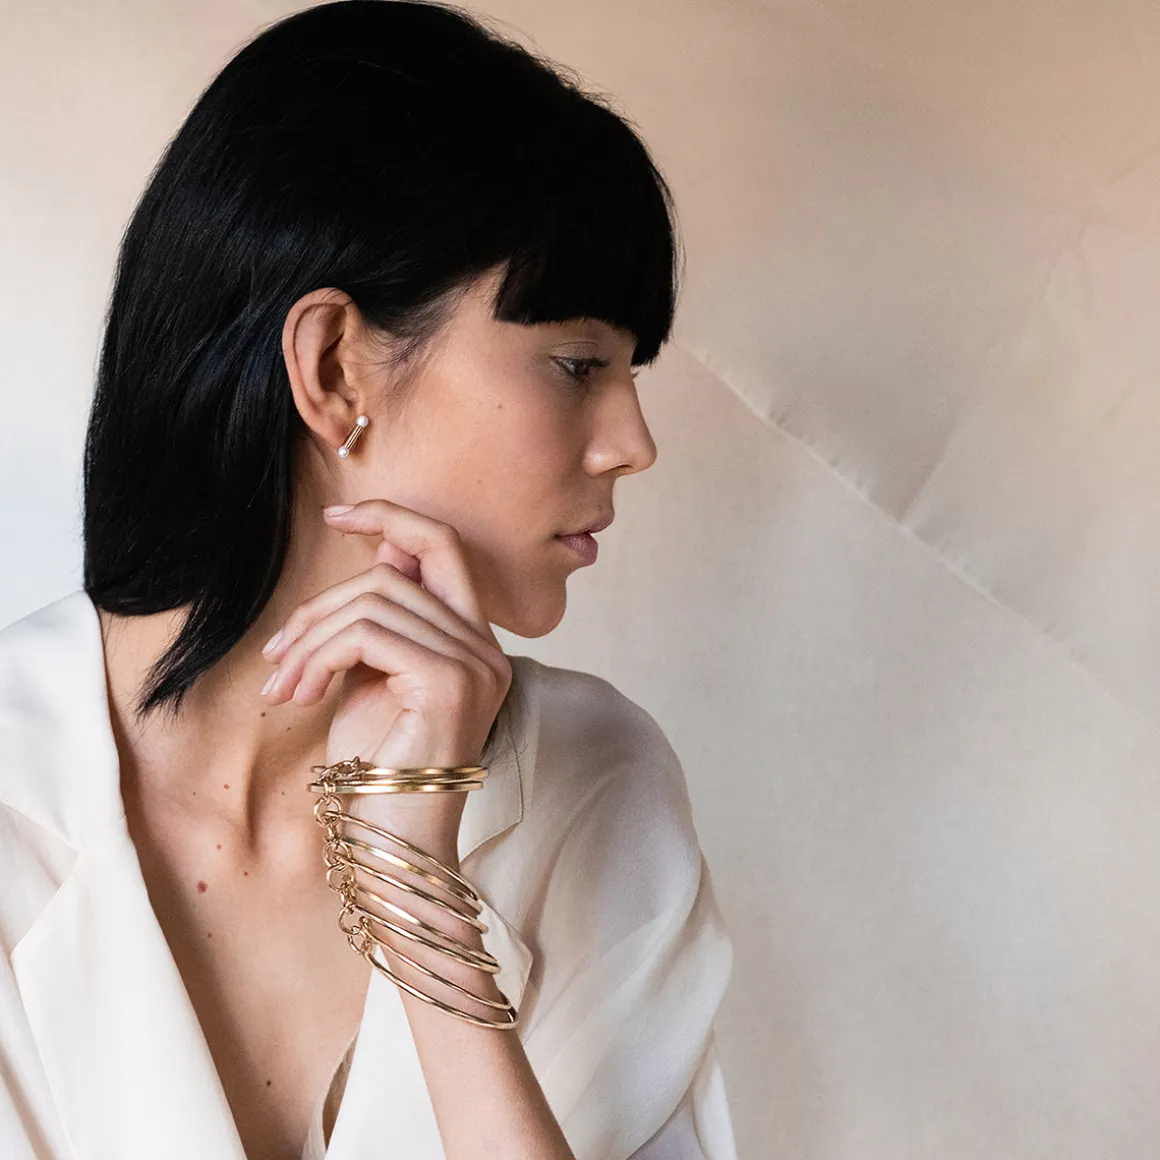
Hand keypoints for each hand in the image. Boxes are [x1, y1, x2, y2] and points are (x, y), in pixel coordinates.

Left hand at [259, 499, 511, 811]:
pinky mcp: (450, 683)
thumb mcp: (373, 679)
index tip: (336, 516)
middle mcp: (485, 648)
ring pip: (373, 601)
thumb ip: (379, 622)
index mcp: (473, 642)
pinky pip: (368, 633)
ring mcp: (475, 664)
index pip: (442, 547)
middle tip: (279, 656)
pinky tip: (300, 693)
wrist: (391, 846)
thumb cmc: (377, 772)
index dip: (390, 518)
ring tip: (284, 684)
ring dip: (311, 638)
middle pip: (393, 573)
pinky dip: (320, 655)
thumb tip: (377, 555)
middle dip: (322, 605)